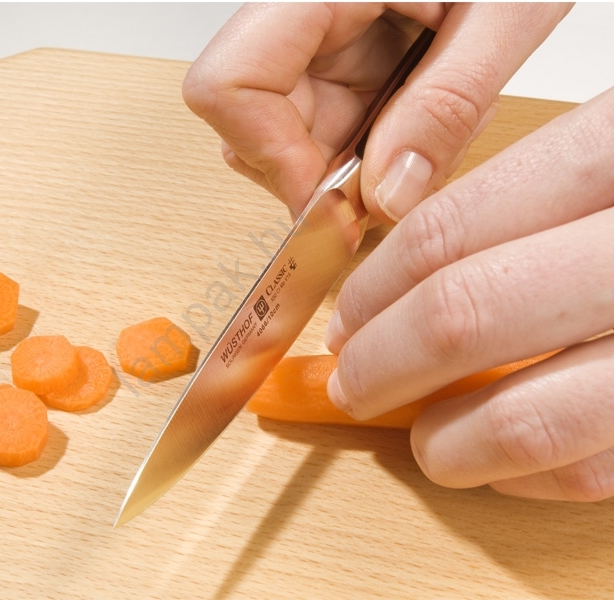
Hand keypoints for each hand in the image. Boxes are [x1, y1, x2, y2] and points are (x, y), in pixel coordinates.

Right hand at [183, 3, 569, 219]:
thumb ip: (444, 105)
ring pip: (286, 138)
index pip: (229, 84)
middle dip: (319, 173)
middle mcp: (294, 13)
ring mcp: (308, 39)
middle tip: (394, 185)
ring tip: (428, 139)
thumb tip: (387, 197)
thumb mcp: (506, 13)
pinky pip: (322, 130)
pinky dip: (370, 154)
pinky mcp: (330, 58)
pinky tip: (421, 127)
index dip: (271, 157)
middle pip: (250, 124)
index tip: (328, 204)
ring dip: (352, 168)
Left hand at [325, 86, 613, 500]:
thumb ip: (519, 211)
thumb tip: (398, 284)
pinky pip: (599, 470)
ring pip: (533, 416)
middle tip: (353, 382)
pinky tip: (502, 461)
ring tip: (422, 441)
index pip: (449, 232)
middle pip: (468, 316)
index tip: (345, 320)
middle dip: (384, 363)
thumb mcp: (611, 159)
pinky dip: (530, 475)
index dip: (374, 288)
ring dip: (448, 441)